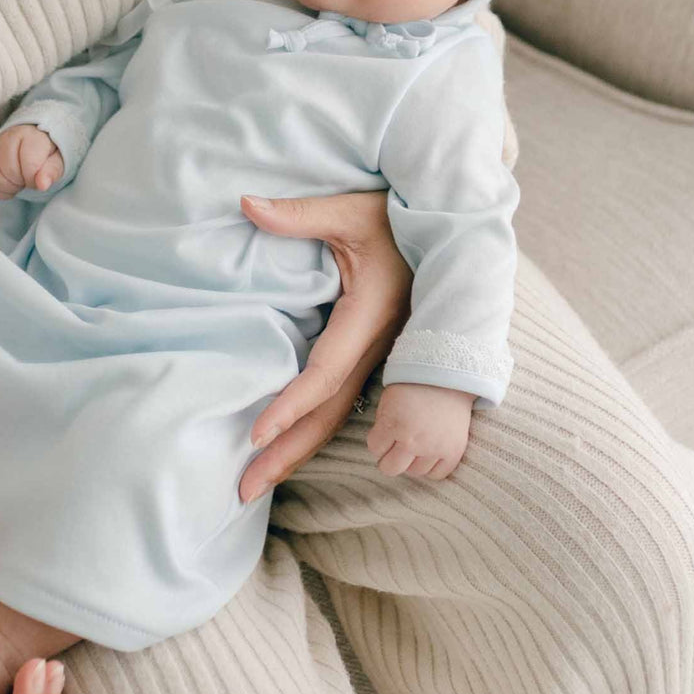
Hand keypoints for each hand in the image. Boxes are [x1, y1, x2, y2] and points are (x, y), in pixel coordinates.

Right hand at [0, 125, 62, 198]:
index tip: (39, 176)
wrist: (33, 141)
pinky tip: (10, 184)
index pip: (28, 166)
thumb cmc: (47, 153)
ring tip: (20, 180)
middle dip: (22, 182)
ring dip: (10, 187)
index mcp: (31, 136)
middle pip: (9, 172)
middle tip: (29, 178)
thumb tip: (42, 185)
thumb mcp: (57, 161)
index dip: (34, 178)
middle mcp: (9, 137)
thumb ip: (52, 172)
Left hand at [237, 191, 412, 503]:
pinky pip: (346, 403)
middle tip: (244, 490)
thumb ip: (298, 214)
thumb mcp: (347, 211)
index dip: (291, 406)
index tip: (256, 435)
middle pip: (330, 414)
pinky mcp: (378, 356)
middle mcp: (378, 347)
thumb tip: (245, 204)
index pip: (325, 374)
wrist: (449, 226)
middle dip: (287, 453)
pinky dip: (314, 429)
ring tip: (258, 483)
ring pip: (340, 416)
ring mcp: (382, 356)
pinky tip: (289, 447)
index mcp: (370, 316)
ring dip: (298, 450)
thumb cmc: (395, 217)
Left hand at [367, 382, 475, 479]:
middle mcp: (413, 441)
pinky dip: (431, 468)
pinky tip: (429, 455)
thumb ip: (382, 425)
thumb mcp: (388, 401)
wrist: (447, 378)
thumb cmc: (414, 386)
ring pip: (414, 472)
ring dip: (411, 462)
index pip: (374, 449)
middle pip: (390, 468)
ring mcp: (434, 448)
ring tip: (415, 447)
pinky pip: (437, 475)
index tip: (384, 435)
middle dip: (389, 459)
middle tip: (395, 449)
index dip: (377, 441)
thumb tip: (381, 447)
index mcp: (393, 425)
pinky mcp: (453, 452)